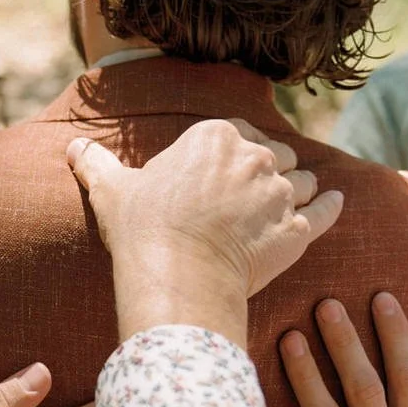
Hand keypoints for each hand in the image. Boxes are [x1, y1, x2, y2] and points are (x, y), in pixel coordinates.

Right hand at [68, 119, 342, 344]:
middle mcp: (256, 156)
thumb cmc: (142, 228)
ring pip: (304, 182)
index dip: (238, 153)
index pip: (241, 134)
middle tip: (254, 195)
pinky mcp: (299, 230)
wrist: (175, 272)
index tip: (229, 172)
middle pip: (276, 156)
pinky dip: (331, 207)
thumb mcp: (112, 189)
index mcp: (216, 136)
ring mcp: (281, 193)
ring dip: (300, 191)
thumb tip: (72, 148)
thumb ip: (96, 164)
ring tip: (287, 205)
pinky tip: (334, 204)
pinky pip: (326, 212)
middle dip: (271, 172)